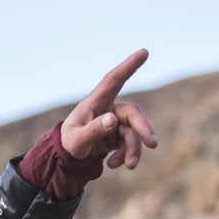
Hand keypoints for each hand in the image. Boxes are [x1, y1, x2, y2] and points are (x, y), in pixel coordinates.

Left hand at [60, 49, 158, 170]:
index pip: (114, 80)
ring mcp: (115, 121)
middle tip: (152, 144)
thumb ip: (92, 131)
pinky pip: (128, 144)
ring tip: (129, 166)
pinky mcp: (118, 134)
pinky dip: (124, 156)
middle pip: (133, 114)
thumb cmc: (67, 144)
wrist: (66, 158)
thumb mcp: (76, 141)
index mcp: (96, 102)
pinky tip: (113, 165)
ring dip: (133, 150)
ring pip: (133, 133)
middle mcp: (109, 108)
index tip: (143, 52)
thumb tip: (112, 120)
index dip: (129, 66)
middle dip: (143, 129)